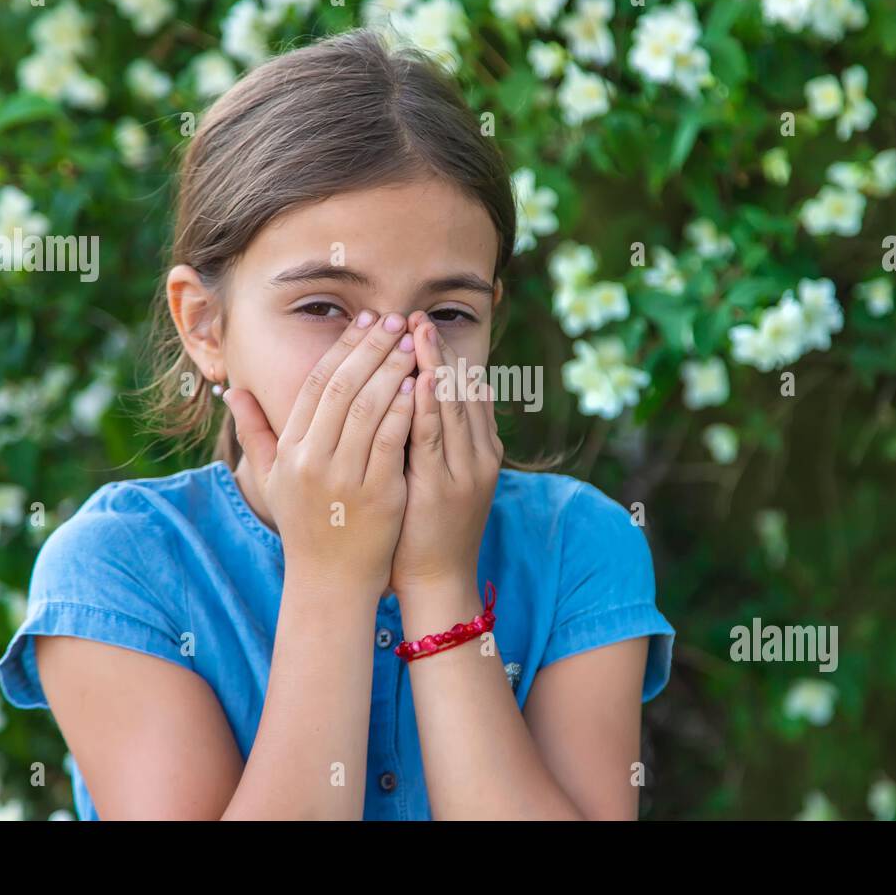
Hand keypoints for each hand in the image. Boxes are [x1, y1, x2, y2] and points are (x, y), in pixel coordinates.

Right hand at [225, 311, 416, 606]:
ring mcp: (346, 478)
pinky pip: (394, 440)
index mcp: (291, 450)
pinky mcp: (380, 494)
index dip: (343, 347)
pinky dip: (407, 408)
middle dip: (373, 347)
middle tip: (397, 320)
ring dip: (394, 369)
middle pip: (345, 387)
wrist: (330, 582)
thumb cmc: (306, 526)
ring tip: (415, 344)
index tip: (366, 321)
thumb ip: (254, 433)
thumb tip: (233, 391)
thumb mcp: (272, 479)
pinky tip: (423, 384)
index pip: (318, 384)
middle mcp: (314, 460)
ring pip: (372, 408)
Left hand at [389, 310, 502, 598]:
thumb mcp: (438, 475)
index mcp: (480, 449)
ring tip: (419, 330)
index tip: (424, 324)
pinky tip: (422, 378)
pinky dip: (430, 405)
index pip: (468, 390)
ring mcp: (466, 470)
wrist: (436, 579)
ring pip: (453, 406)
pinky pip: (436, 438)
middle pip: (463, 390)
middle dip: (440, 350)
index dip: (447, 355)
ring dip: (435, 365)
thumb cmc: (427, 528)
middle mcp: (479, 454)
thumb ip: (433, 437)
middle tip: (419, 314)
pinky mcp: (444, 486)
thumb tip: (415, 395)